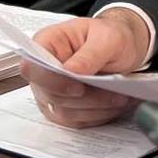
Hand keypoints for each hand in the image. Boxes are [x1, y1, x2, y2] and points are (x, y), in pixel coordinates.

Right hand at [18, 8, 149, 128]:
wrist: (125, 48)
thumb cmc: (111, 37)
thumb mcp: (109, 38)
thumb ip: (90, 54)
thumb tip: (70, 70)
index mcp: (47, 43)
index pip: (32, 67)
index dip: (51, 81)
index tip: (78, 88)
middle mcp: (44, 69)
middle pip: (50, 94)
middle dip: (84, 97)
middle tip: (112, 92)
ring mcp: (51, 91)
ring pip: (64, 111)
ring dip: (94, 108)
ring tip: (119, 98)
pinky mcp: (63, 107)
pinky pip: (74, 120)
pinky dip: (97, 115)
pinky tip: (114, 105)